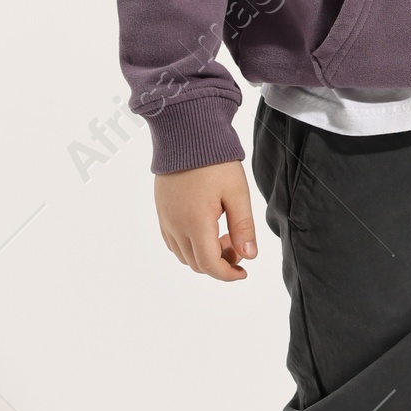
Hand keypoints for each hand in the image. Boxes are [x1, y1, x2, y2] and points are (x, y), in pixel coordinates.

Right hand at [154, 160, 257, 281]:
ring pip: (183, 255)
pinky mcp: (161, 212)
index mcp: (195, 223)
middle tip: (238, 244)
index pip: (209, 265)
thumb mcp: (237, 193)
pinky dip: (190, 245)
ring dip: (205, 255)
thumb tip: (249, 256)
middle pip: (196, 263)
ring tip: (224, 234)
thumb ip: (243, 227)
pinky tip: (207, 229)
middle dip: (220, 263)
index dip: (228, 274)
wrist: (186, 135)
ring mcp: (165, 219)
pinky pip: (173, 241)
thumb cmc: (215, 162)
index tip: (244, 271)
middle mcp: (175, 225)